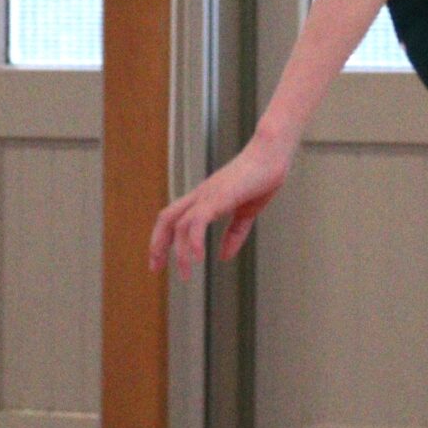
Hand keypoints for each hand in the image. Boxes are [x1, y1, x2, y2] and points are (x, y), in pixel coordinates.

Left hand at [148, 133, 293, 280]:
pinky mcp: (219, 197)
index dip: (162, 238)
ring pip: (179, 223)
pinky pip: (198, 220)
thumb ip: (234, 233)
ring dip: (179, 252)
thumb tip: (224, 257)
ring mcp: (207, 195)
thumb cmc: (262, 177)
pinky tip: (199, 258)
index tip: (159, 260)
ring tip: (185, 274)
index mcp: (204, 198)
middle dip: (157, 244)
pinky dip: (194, 240)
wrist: (273, 153)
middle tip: (155, 268)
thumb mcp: (247, 212)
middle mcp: (200, 196)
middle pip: (166, 218)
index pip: (173, 217)